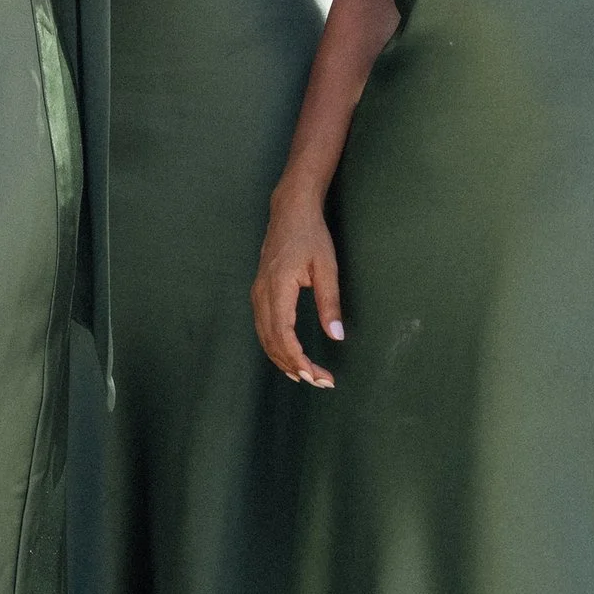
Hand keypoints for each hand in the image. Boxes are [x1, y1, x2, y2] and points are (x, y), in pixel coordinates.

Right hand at [252, 184, 343, 385]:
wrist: (290, 211)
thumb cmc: (310, 236)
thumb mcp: (327, 267)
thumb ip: (330, 302)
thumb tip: (336, 336)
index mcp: (277, 288)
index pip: (283, 335)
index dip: (298, 359)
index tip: (317, 375)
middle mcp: (262, 294)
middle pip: (271, 341)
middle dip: (294, 366)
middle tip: (320, 382)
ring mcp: (257, 293)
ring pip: (264, 337)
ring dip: (284, 360)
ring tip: (307, 376)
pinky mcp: (260, 293)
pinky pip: (263, 328)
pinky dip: (275, 347)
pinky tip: (290, 357)